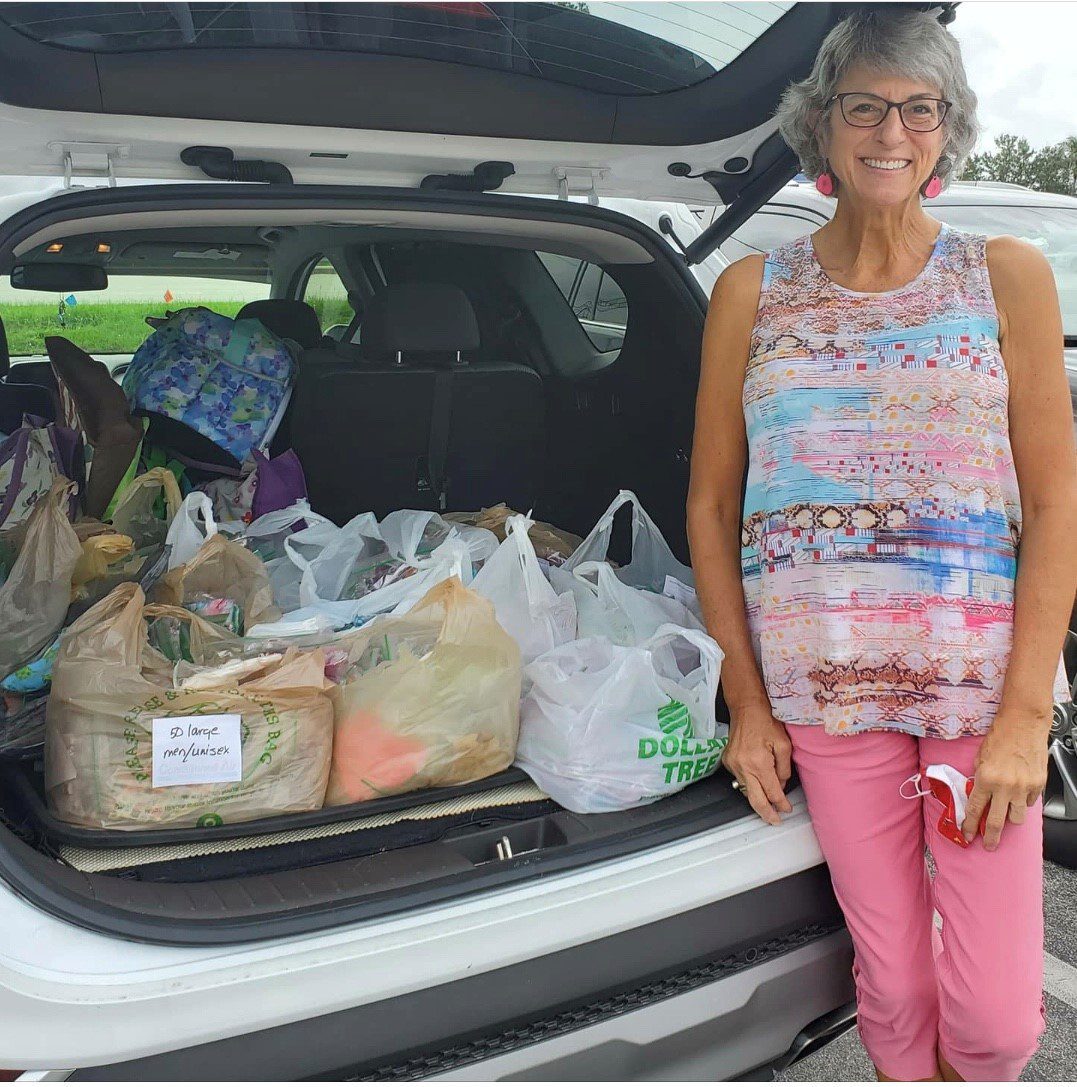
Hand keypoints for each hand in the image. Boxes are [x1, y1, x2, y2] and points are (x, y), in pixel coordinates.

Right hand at [722, 704, 792, 825]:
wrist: (746, 708)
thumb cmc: (766, 721)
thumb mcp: (784, 744)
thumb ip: (784, 768)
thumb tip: (781, 785)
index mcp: (758, 762)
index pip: (772, 792)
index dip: (781, 803)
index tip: (787, 809)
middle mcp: (743, 766)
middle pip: (755, 799)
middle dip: (767, 813)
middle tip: (775, 821)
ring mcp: (733, 764)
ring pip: (746, 791)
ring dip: (758, 800)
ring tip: (769, 808)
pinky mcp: (727, 761)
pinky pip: (740, 780)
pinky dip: (750, 785)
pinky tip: (758, 786)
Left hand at [961, 705, 1050, 848]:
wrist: (1023, 725)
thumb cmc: (999, 737)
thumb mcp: (979, 758)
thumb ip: (979, 779)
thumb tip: (977, 794)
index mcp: (986, 779)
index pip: (974, 809)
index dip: (969, 825)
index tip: (967, 834)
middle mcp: (1005, 786)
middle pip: (997, 822)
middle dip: (991, 837)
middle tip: (989, 846)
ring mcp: (1024, 787)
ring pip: (1017, 817)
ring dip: (1010, 818)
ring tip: (1005, 813)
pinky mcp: (1038, 785)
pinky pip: (1029, 803)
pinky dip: (1023, 801)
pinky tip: (1018, 793)